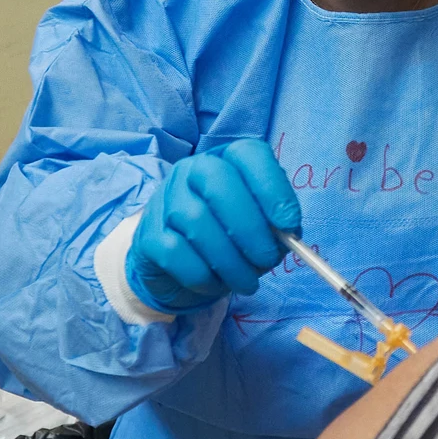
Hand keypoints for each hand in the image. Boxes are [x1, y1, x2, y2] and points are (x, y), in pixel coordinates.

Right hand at [125, 139, 301, 313]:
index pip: (248, 154)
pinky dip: (202, 276)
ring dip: (230, 260)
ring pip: (196, 222)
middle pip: (218, 182)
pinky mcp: (148, 235)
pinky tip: (215, 284)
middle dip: (249, 227)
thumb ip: (274, 226)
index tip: (289, 226)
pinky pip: (176, 253)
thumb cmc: (227, 237)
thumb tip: (286, 236)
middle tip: (267, 260)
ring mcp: (165, 201)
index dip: (272, 188)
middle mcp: (190, 171)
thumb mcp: (257, 227)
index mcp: (224, 160)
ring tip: (247, 282)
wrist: (177, 263)